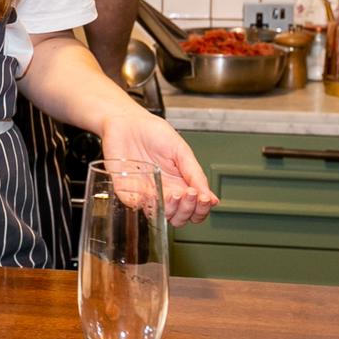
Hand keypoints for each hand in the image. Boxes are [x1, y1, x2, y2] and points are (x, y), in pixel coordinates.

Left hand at [98, 111, 217, 225]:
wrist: (127, 121)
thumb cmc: (153, 133)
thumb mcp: (181, 151)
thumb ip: (195, 174)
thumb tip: (212, 199)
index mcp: (180, 183)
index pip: (194, 208)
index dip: (201, 209)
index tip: (204, 198)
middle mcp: (164, 192)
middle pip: (180, 217)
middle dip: (188, 210)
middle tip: (190, 194)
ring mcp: (145, 193)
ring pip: (162, 216)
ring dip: (172, 210)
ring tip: (175, 194)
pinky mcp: (126, 191)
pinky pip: (136, 206)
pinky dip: (147, 205)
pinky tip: (154, 194)